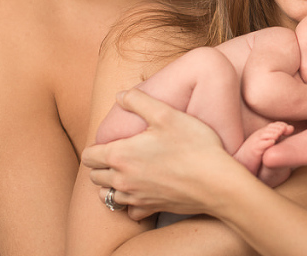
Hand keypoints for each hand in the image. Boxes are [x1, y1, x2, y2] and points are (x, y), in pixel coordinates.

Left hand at [81, 89, 243, 220]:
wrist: (217, 181)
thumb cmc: (193, 145)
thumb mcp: (166, 114)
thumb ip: (138, 101)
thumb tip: (120, 95)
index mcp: (121, 155)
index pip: (89, 156)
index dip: (95, 147)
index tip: (110, 142)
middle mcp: (122, 180)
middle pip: (94, 177)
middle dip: (101, 166)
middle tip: (118, 154)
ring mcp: (136, 197)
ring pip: (108, 196)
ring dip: (111, 185)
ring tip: (126, 173)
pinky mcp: (151, 209)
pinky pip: (130, 211)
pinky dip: (131, 203)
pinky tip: (142, 191)